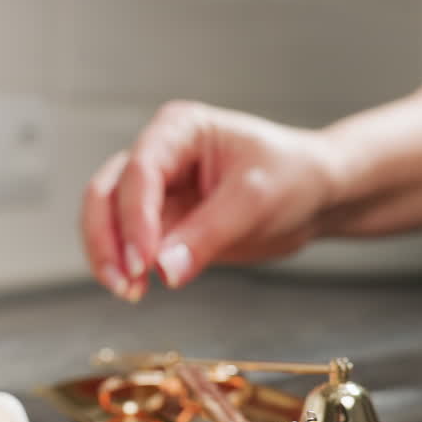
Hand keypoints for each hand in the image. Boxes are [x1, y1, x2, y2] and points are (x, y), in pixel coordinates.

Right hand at [80, 100, 346, 300]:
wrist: (315, 196)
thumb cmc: (293, 176)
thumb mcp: (255, 201)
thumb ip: (207, 235)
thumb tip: (164, 270)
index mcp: (179, 130)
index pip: (140, 171)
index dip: (136, 218)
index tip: (144, 262)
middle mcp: (159, 155)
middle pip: (106, 193)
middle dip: (107, 239)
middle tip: (125, 281)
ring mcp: (156, 190)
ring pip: (106, 218)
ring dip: (109, 256)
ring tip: (129, 291)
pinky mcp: (162, 222)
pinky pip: (127, 243)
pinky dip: (125, 266)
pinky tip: (138, 288)